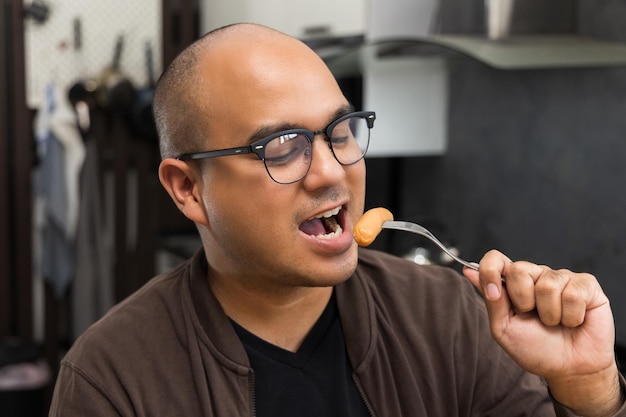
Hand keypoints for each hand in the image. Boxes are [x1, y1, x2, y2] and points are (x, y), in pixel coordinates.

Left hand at [463, 250, 621, 416]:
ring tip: (555, 323)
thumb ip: (491, 299)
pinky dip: (571, 316)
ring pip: (548, 284)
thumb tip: (469, 270)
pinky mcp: (587, 285)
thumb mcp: (504, 328)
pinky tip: (573, 321)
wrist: (569, 370)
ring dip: (550, 314)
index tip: (493, 292)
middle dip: (523, 300)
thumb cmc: (536, 349)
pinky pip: (573, 293)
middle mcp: (536, 276)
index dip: (490, 270)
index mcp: (513, 284)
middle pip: (519, 269)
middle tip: (533, 316)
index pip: (496, 259)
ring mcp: (562, 278)